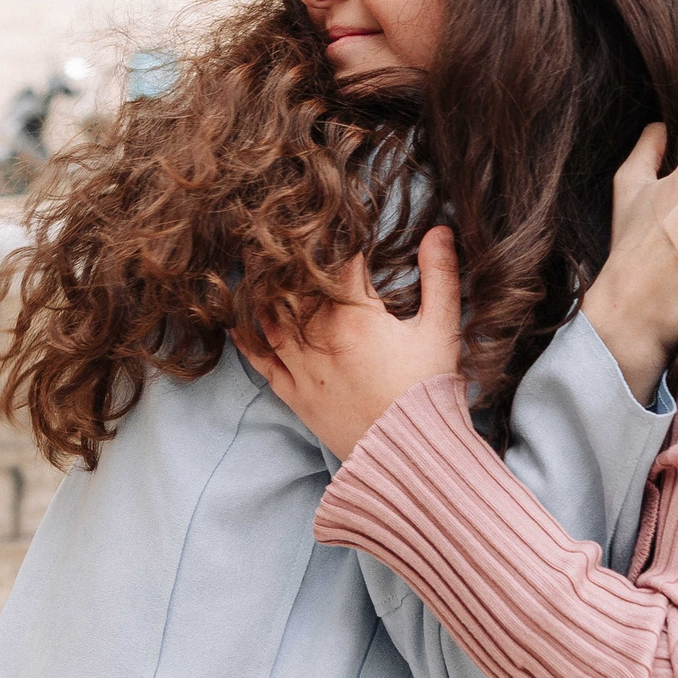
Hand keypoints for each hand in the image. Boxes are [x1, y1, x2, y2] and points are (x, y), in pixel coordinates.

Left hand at [235, 226, 464, 458]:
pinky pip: (262, 362)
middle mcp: (318, 337)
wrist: (409, 455)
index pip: (335, 260)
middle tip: (276, 232)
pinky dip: (247, 340)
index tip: (332, 221)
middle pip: (291, 285)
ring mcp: (302, 367)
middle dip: (288, 257)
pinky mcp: (295, 395)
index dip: (334, 237)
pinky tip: (235, 323)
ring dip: (262, 290)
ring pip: (269, 318)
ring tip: (254, 264)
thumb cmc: (427, 392)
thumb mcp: (442, 330)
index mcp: (353, 315)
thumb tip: (439, 229)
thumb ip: (440, 276)